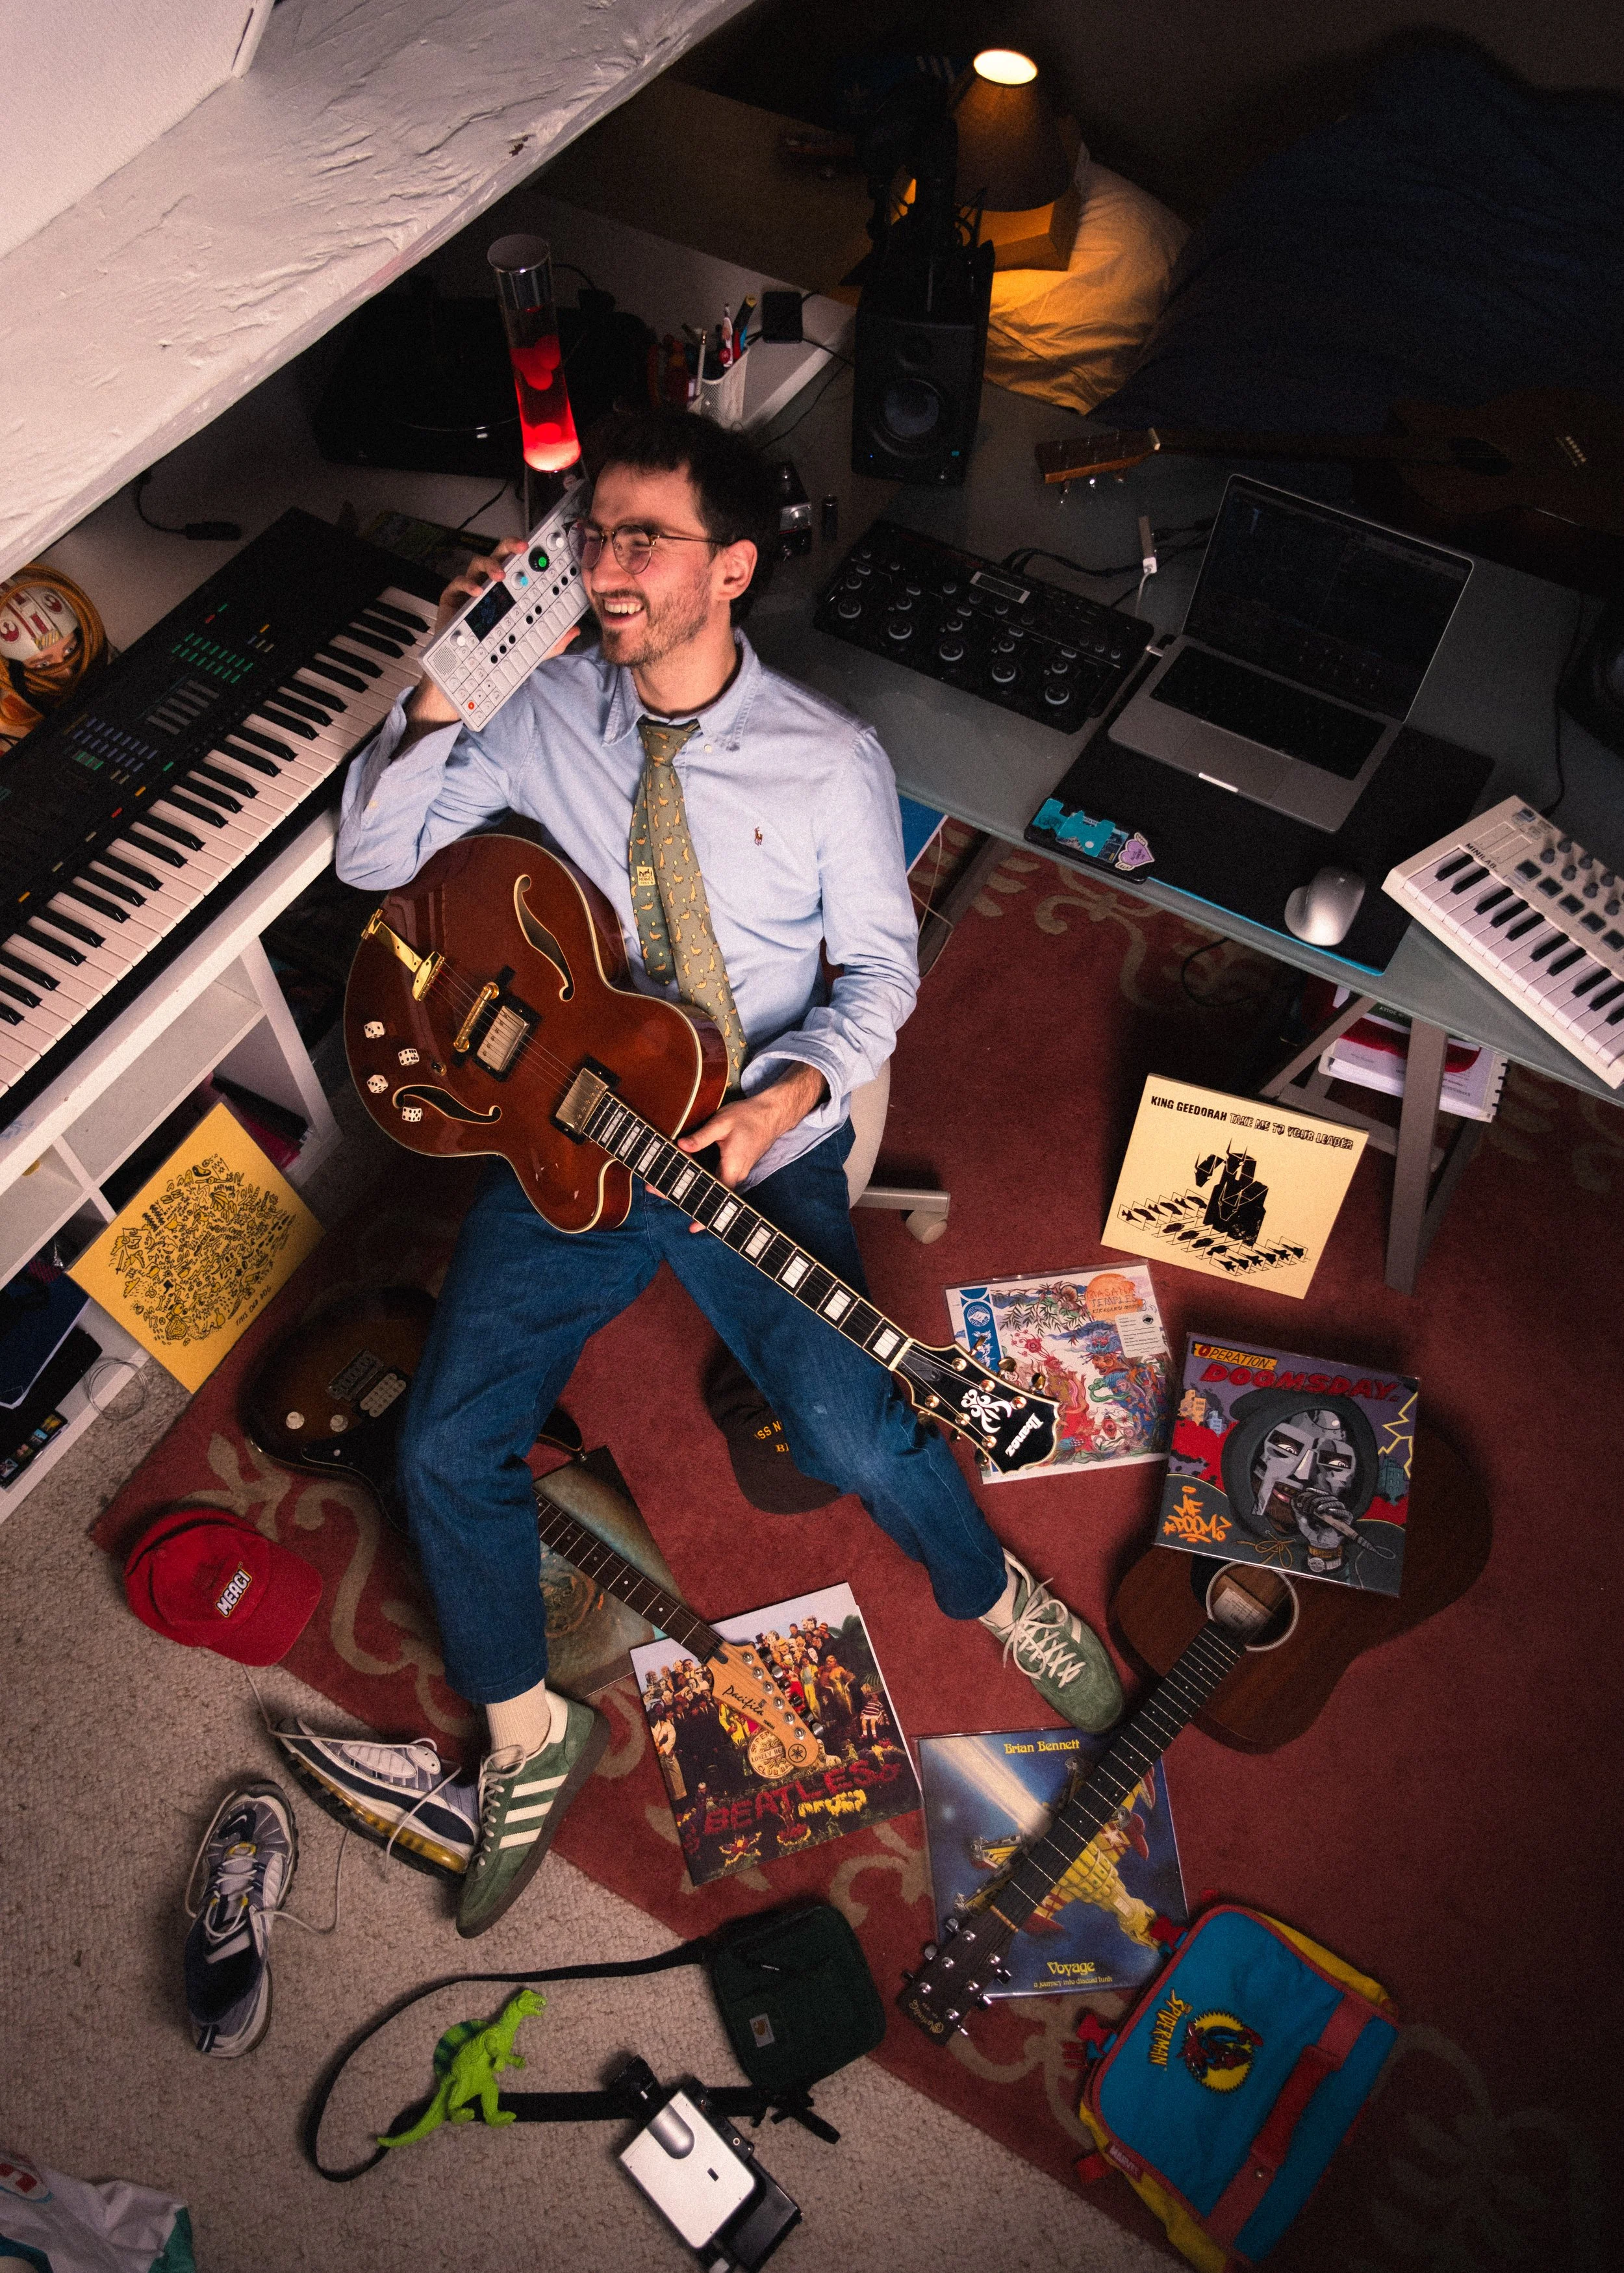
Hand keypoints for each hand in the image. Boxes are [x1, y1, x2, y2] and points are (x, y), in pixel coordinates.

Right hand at [401, 541, 578, 735]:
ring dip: (491, 565)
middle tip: (524, 547)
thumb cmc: (495, 653)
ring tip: (501, 575)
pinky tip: (478, 591)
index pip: (522, 567)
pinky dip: (468, 584)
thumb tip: (574, 631)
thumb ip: (552, 640)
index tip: (548, 550)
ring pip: (478, 563)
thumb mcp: (531, 648)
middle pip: (500, 555)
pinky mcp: (453, 598)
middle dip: (512, 546)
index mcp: (510, 592)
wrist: (465, 670)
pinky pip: (458, 584)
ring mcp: (472, 590)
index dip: (533, 555)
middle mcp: (491, 585)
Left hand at [677, 1064, 826, 1226]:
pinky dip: (703, 1182)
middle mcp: (736, 1175)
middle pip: (712, 1195)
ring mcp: (737, 1172)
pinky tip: (689, 1178)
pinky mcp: (736, 1167)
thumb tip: (680, 1145)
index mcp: (733, 1168)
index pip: (717, 1196)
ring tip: (666, 1187)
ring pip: (714, 1188)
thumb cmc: (749, 1117)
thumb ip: (701, 1136)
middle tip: (656, 1191)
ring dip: (693, 1189)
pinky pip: (719, 1180)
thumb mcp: (722, 1122)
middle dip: (687, 1198)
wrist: (771, 1113)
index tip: (693, 1227)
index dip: (705, 1213)